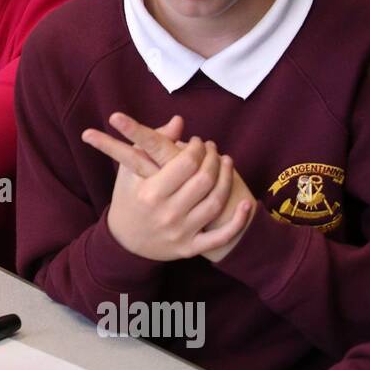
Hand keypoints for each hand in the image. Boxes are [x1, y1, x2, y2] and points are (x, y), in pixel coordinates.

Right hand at [83, 112, 254, 261]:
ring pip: (215, 202)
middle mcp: (166, 213)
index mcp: (150, 192)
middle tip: (213, 150)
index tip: (197, 141)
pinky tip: (246, 204)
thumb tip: (179, 120)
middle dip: (213, 159)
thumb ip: (152, 143)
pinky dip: (237, 222)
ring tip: (226, 163)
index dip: (197, 148)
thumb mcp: (129, 170)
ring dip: (227, 179)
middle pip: (204, 180)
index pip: (186, 163)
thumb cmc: (128, 199)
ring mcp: (180, 232)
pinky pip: (220, 237)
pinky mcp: (189, 248)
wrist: (123, 242)